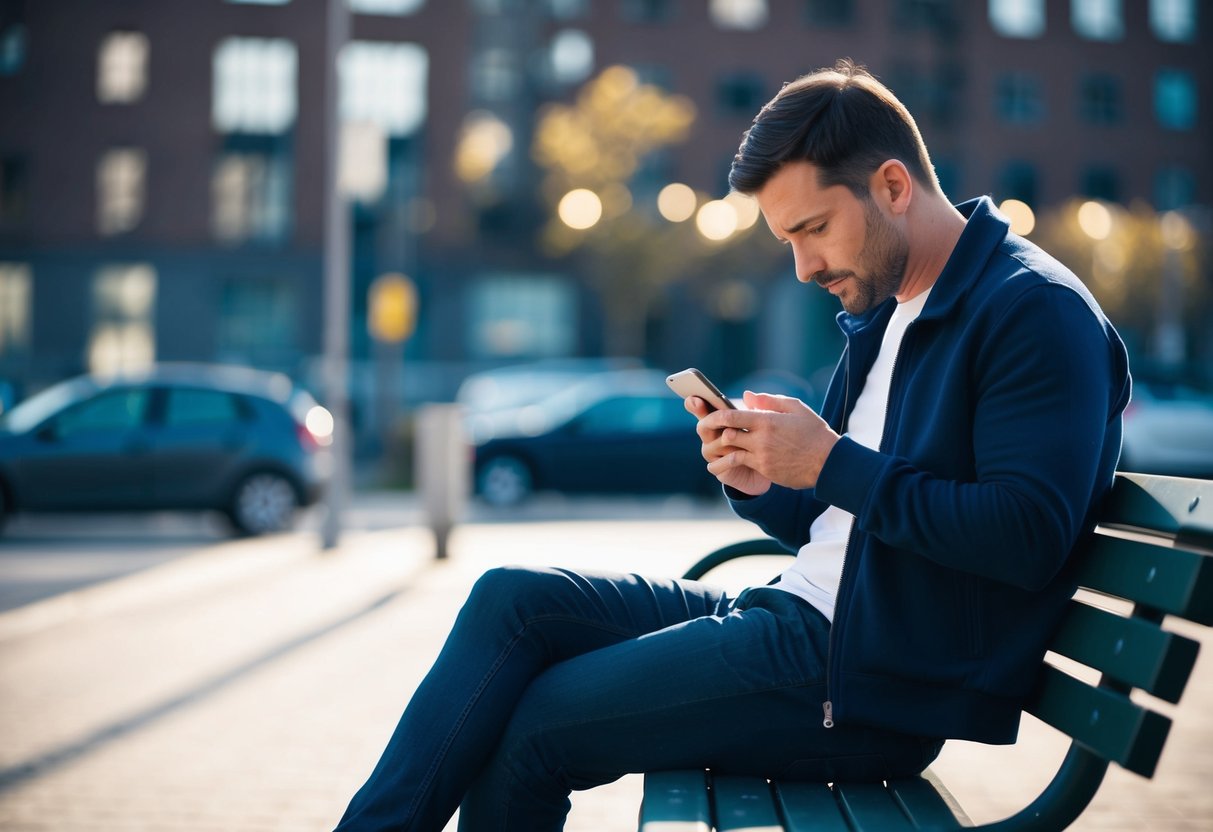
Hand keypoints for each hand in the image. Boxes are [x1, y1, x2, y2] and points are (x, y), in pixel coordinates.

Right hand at [684, 395, 770, 495]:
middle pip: (703, 426)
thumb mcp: (769, 419)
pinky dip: (727, 462)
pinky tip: (741, 459)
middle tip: (722, 418)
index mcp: (720, 418)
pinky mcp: (719, 469)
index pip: (699, 407)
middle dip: (711, 422)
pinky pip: (714, 466)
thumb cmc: (770, 438)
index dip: (694, 403)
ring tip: (744, 443)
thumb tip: (747, 395)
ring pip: (709, 446)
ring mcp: (714, 453)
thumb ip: (760, 405)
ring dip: (726, 444)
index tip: (696, 399)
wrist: (774, 466)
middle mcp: (713, 435)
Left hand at [700, 391, 839, 489]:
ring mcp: (762, 456)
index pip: (732, 415)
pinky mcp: (765, 470)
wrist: (829, 462)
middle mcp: (762, 438)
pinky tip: (723, 463)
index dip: (715, 415)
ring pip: (730, 453)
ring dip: (718, 452)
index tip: (707, 414)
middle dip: (713, 433)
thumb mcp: (796, 408)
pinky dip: (729, 463)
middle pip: (727, 434)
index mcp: (768, 420)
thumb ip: (769, 401)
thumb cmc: (814, 432)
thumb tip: (746, 396)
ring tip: (711, 451)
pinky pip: (740, 465)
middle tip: (706, 431)